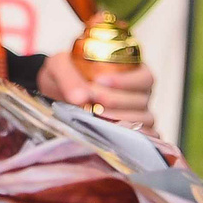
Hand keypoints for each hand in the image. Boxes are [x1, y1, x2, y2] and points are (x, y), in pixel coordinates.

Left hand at [39, 51, 157, 133]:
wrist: (57, 90)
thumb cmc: (68, 73)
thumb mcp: (62, 66)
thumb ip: (69, 78)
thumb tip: (80, 98)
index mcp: (134, 71)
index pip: (144, 78)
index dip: (126, 81)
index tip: (100, 80)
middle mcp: (140, 93)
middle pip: (142, 101)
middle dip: (116, 100)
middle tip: (93, 98)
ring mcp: (138, 113)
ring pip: (143, 120)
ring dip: (120, 118)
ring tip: (96, 114)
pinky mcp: (132, 130)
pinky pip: (142, 137)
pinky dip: (130, 136)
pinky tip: (111, 133)